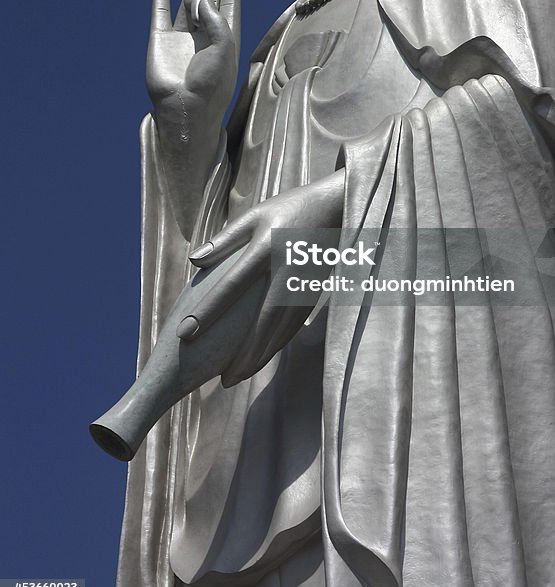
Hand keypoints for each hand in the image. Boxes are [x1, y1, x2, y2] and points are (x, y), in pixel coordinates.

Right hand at [147, 0, 240, 136]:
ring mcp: (183, 36)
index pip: (231, 2)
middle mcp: (206, 34)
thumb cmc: (211, 83)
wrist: (184, 106)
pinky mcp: (162, 39)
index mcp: (227, 37)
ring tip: (196, 20)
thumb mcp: (225, 48)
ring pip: (189, 4)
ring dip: (194, 3)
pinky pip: (160, 9)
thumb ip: (217, 19)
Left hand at [175, 170, 344, 383]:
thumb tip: (193, 260)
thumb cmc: (288, 209)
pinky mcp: (315, 290)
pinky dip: (278, 344)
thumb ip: (224, 240)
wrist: (338, 206)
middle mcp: (287, 269)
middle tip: (223, 380)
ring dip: (261, 356)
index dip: (208, 311)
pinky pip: (294, 325)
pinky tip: (262, 358)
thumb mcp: (255, 215)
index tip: (185, 334)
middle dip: (244, 353)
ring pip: (283, 329)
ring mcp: (305, 283)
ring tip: (237, 377)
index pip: (232, 285)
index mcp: (266, 247)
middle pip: (264, 320)